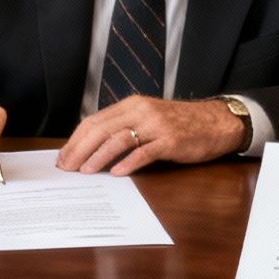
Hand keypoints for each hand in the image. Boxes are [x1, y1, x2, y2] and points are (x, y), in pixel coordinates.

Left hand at [55, 96, 245, 176]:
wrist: (215, 122)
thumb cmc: (179, 124)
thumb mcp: (147, 119)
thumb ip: (123, 128)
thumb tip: (92, 148)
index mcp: (131, 105)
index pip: (94, 121)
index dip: (75, 140)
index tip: (63, 157)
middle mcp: (140, 111)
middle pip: (101, 129)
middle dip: (80, 149)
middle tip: (66, 167)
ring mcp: (156, 125)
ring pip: (118, 140)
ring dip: (98, 156)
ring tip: (85, 171)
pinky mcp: (170, 141)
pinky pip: (145, 152)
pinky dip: (128, 163)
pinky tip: (117, 173)